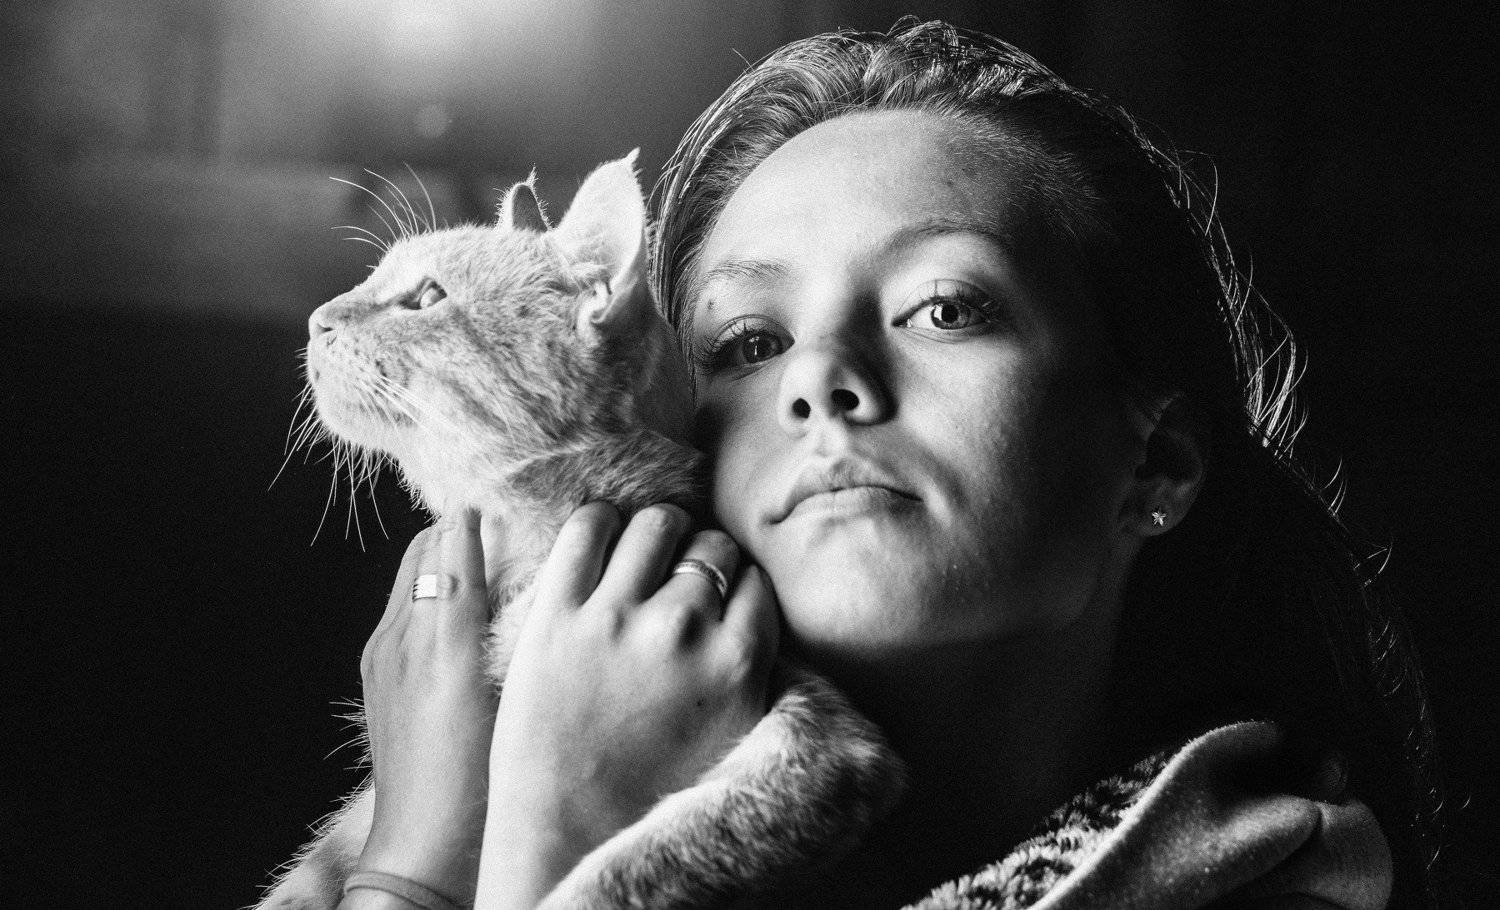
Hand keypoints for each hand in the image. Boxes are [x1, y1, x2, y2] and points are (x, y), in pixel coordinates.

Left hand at [351, 510, 496, 906]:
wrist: (424, 847)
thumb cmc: (480, 782)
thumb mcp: (511, 699)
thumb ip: (516, 631)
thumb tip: (538, 580)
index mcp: (440, 639)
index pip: (450, 547)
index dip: (476, 520)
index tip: (508, 502)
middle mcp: (401, 638)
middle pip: (423, 552)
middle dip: (457, 533)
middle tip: (502, 527)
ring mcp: (382, 657)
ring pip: (408, 578)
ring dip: (440, 559)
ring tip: (483, 560)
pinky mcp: (376, 677)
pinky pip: (399, 610)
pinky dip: (425, 592)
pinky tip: (458, 613)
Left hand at [477, 502, 779, 906]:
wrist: (568, 832)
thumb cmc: (651, 794)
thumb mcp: (733, 736)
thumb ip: (752, 670)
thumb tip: (753, 615)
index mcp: (735, 663)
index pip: (752, 580)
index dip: (736, 581)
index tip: (721, 591)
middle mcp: (684, 629)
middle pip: (709, 548)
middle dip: (700, 556)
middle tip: (681, 574)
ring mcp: (616, 617)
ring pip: (654, 525)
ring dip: (655, 530)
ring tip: (644, 547)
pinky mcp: (556, 614)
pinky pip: (586, 529)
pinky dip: (598, 521)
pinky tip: (600, 537)